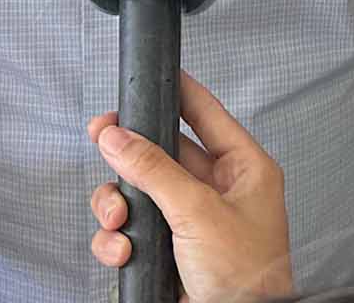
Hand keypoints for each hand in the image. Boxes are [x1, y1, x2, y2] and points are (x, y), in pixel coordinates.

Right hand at [87, 73, 293, 302]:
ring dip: (118, 204)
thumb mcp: (199, 213)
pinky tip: (124, 250)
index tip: (153, 73)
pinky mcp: (168, 252)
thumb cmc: (250, 279)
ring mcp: (191, 223)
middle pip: (161, 153)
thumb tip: (119, 138)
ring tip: (118, 216)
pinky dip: (118, 240)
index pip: (207, 114)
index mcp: (244, 169)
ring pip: (138, 193)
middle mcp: (218, 192)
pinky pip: (131, 230)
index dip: (179, 91)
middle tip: (102, 138)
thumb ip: (155, 170)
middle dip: (129, 156)